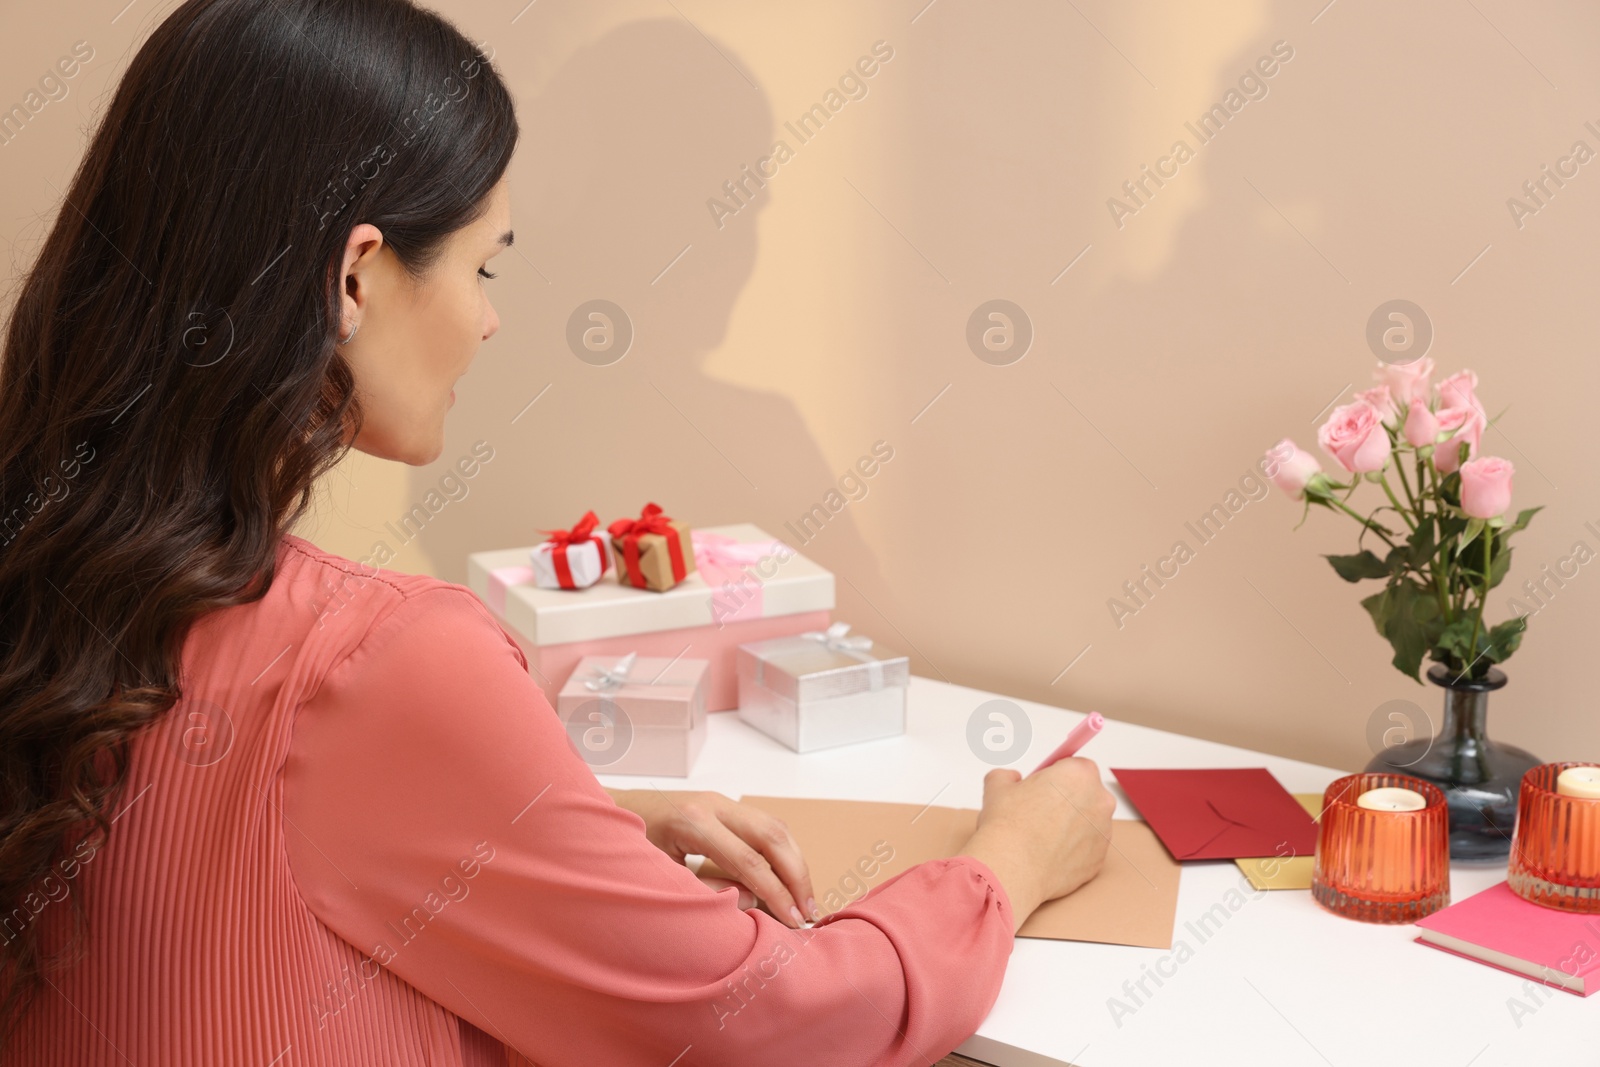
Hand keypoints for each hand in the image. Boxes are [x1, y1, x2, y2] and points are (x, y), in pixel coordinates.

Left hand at [607, 789, 817, 928]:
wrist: (604, 818)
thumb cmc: (626, 852)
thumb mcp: (661, 879)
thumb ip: (707, 892)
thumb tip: (755, 899)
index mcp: (694, 823)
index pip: (750, 861)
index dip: (777, 894)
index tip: (794, 922)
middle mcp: (713, 805)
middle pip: (773, 835)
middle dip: (797, 876)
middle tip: (809, 912)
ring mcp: (720, 801)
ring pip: (776, 826)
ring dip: (795, 862)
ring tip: (805, 899)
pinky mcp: (724, 806)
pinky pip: (765, 825)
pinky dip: (783, 852)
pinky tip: (788, 878)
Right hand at [955, 759, 1115, 932]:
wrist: (1012, 867)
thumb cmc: (1008, 824)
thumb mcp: (997, 785)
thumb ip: (1009, 776)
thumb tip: (1012, 780)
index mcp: (1080, 774)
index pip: (1075, 766)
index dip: (1057, 775)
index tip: (1045, 785)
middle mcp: (1099, 801)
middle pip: (1086, 793)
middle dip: (1067, 799)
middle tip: (1040, 810)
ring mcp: (1103, 833)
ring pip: (1087, 822)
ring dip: (1071, 825)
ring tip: (1041, 836)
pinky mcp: (1099, 860)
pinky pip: (1086, 849)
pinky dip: (1072, 850)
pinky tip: (1048, 854)